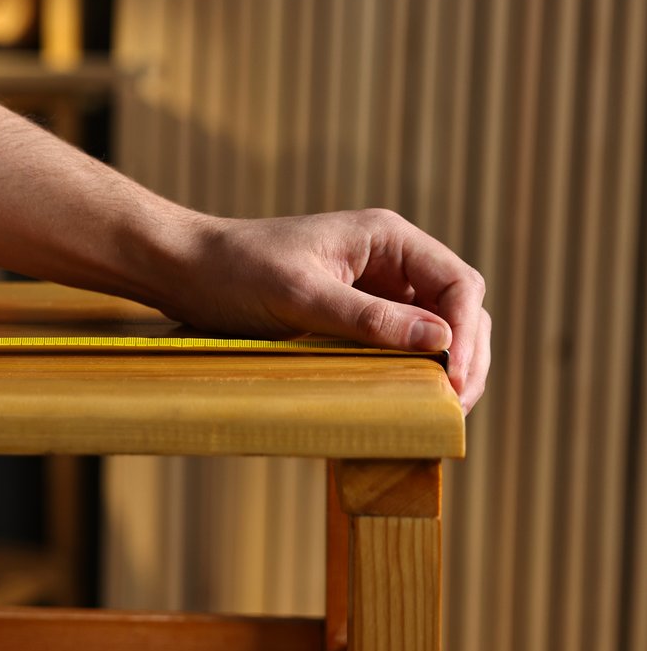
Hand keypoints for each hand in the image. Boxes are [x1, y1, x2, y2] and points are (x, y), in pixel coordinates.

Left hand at [153, 208, 489, 411]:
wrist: (184, 270)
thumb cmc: (236, 272)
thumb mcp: (301, 296)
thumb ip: (369, 318)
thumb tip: (441, 341)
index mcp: (386, 238)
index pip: (457, 283)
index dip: (465, 333)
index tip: (453, 379)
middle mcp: (388, 260)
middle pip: (455, 308)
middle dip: (465, 356)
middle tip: (455, 408)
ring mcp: (372, 288)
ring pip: (432, 329)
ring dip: (444, 367)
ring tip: (441, 412)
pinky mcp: (350, 315)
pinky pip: (396, 343)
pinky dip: (410, 370)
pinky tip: (408, 400)